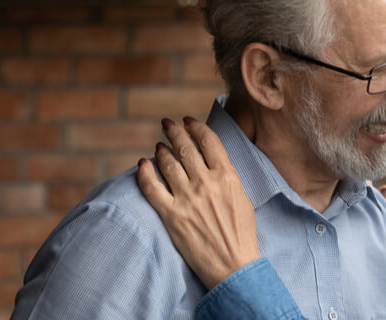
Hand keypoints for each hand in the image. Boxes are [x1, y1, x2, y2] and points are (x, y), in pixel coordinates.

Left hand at [136, 117, 259, 289]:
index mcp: (227, 176)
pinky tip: (143, 164)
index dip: (196, 127)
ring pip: (167, 163)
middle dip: (174, 131)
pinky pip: (151, 187)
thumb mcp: (242, 198)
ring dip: (162, 150)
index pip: (208, 141)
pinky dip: (144, 172)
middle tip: (168, 124)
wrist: (233, 265)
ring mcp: (186, 198)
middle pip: (185, 147)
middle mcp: (205, 183)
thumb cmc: (241, 234)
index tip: (189, 121)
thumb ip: (226, 177)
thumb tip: (211, 161)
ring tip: (160, 146)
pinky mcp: (171, 215)